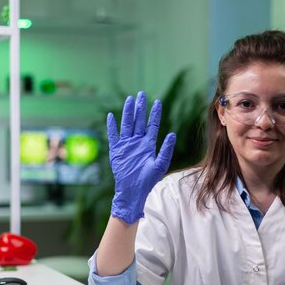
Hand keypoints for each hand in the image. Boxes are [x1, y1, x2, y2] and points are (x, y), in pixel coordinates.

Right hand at [107, 91, 175, 223]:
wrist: (132, 191)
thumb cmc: (147, 180)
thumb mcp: (160, 165)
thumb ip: (166, 150)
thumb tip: (172, 134)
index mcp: (148, 144)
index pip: (152, 125)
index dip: (154, 114)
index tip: (157, 102)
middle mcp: (137, 142)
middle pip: (138, 121)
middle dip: (140, 107)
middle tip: (141, 94)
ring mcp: (126, 145)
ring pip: (127, 124)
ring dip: (128, 112)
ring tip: (130, 100)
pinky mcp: (116, 150)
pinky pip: (113, 136)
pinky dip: (112, 126)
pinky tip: (111, 116)